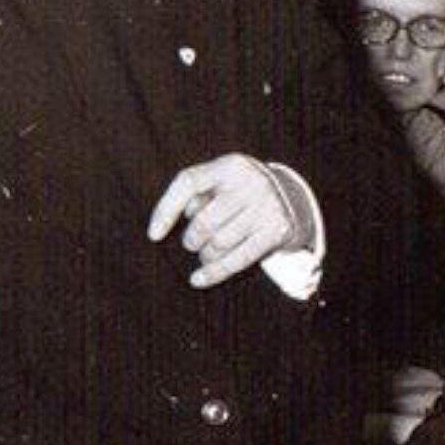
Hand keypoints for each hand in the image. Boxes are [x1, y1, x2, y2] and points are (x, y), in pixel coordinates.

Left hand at [147, 153, 307, 288]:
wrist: (290, 200)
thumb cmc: (239, 193)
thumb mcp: (221, 182)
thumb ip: (195, 195)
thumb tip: (161, 224)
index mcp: (230, 165)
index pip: (189, 182)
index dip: (166, 209)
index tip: (153, 235)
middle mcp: (251, 182)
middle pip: (203, 220)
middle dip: (191, 239)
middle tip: (191, 243)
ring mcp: (267, 206)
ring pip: (219, 242)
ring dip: (205, 255)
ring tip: (205, 253)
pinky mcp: (277, 230)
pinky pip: (238, 259)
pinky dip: (214, 273)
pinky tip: (198, 279)